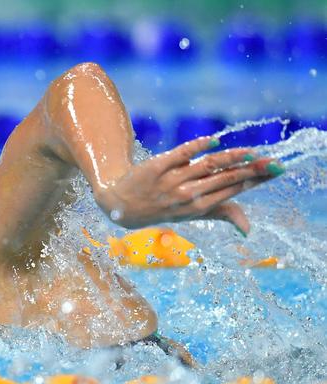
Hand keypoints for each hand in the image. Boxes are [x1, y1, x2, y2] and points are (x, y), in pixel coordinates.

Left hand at [93, 136, 283, 234]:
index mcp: (199, 207)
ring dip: (230, 158)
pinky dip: (197, 147)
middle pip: (224, 179)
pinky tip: (214, 140)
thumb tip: (248, 229)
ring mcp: (172, 181)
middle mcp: (187, 196)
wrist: (121, 204)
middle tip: (273, 162)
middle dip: (250, 171)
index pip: (233, 190)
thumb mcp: (191, 215)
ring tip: (252, 152)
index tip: (276, 170)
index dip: (255, 180)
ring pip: (206, 166)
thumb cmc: (164, 208)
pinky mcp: (157, 166)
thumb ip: (222, 214)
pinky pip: (180, 154)